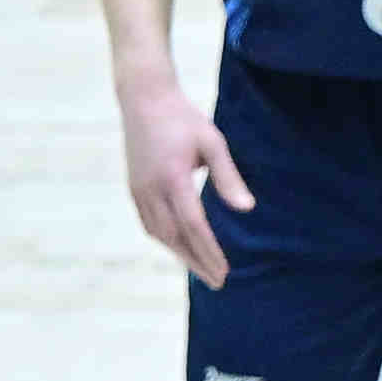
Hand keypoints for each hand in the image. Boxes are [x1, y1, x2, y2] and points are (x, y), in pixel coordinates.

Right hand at [121, 78, 254, 285]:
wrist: (144, 99)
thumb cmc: (184, 118)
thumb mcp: (213, 142)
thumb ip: (228, 177)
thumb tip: (247, 209)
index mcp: (173, 178)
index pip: (193, 226)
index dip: (209, 252)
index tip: (224, 272)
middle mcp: (151, 189)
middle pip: (175, 238)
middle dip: (196, 262)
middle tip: (217, 281)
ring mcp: (138, 190)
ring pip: (159, 234)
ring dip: (180, 254)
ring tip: (201, 268)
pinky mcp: (133, 188)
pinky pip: (149, 223)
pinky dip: (165, 240)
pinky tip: (180, 246)